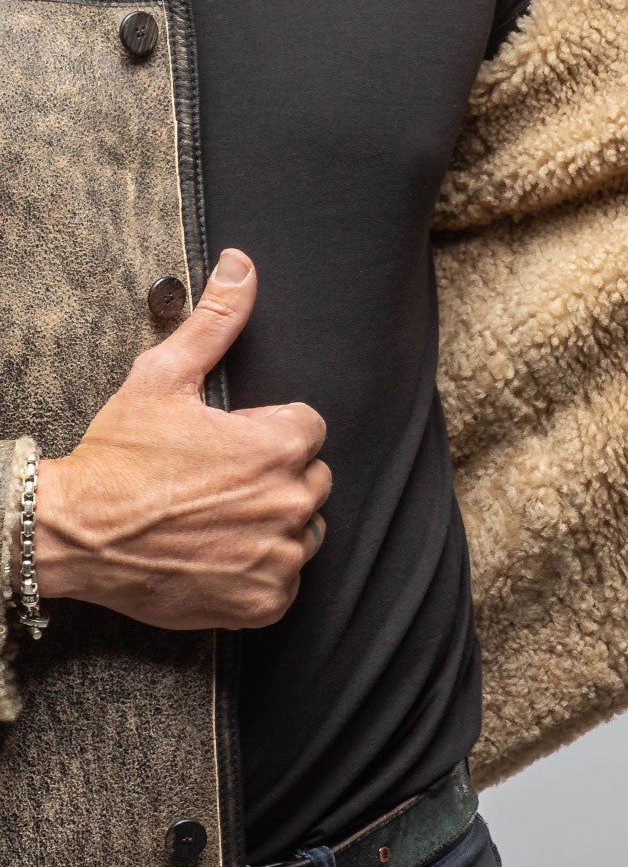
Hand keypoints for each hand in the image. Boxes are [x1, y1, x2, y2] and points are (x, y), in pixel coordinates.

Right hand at [34, 249, 331, 630]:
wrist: (75, 534)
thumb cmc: (118, 457)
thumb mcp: (162, 376)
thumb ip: (215, 320)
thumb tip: (243, 264)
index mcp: (279, 447)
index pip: (308, 428)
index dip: (267, 431)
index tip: (229, 443)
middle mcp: (291, 503)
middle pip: (312, 479)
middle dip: (275, 475)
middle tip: (217, 482)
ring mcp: (279, 558)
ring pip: (304, 531)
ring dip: (273, 524)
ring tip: (216, 517)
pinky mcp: (265, 602)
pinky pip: (286, 581)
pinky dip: (259, 572)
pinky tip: (217, 555)